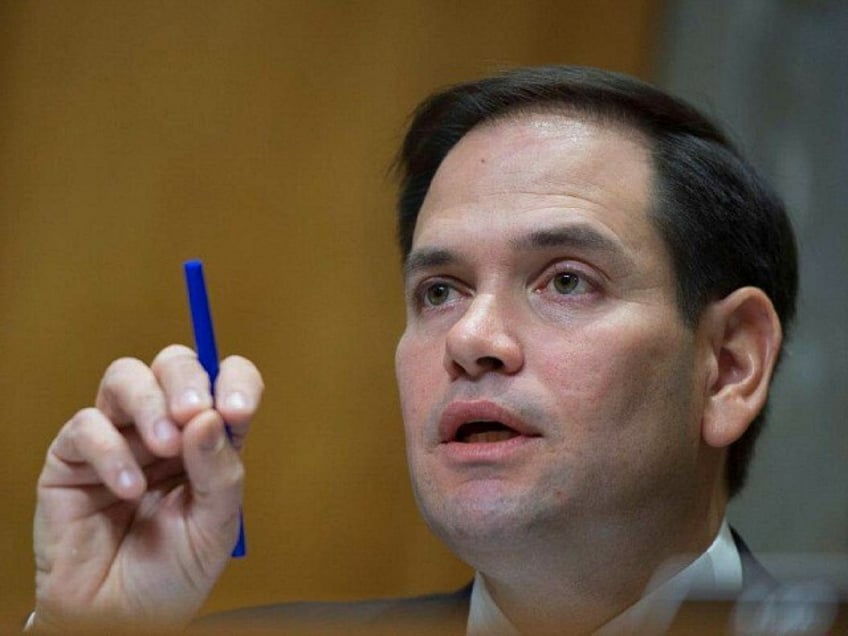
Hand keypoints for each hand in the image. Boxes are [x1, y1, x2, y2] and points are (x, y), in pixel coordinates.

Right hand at [33, 344, 262, 629]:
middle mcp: (164, 428)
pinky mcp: (73, 460)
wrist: (121, 620)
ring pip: (125, 377)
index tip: (238, 409)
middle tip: (193, 413)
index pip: (226, 381)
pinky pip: (86, 426)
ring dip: (149, 403)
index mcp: (208, 437)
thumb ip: (220, 471)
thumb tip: (211, 416)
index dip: (235, 381)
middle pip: (173, 365)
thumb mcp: (216, 525)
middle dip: (186, 380)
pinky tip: (129, 489)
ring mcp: (118, 438)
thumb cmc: (174, 572)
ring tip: (163, 446)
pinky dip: (110, 451)